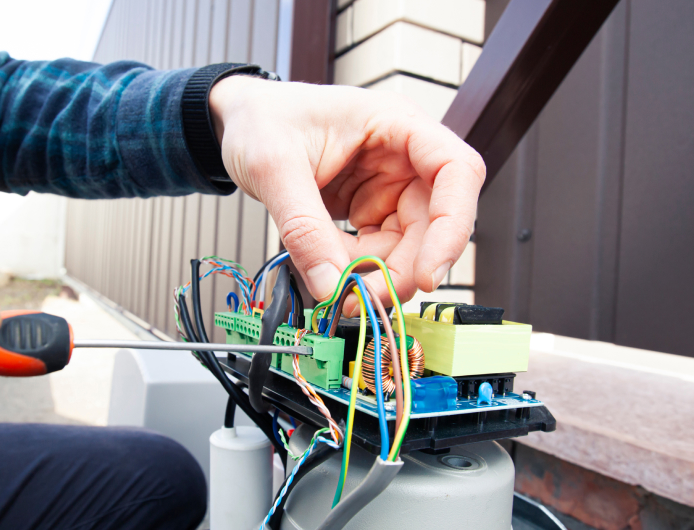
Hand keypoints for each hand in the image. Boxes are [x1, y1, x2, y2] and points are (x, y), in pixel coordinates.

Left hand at [209, 76, 484, 308]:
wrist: (237, 123)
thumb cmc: (261, 120)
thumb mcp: (274, 168)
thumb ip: (303, 228)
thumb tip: (330, 285)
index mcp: (396, 124)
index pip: (457, 171)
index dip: (453, 226)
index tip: (428, 274)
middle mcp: (404, 155)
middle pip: (436, 221)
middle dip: (405, 267)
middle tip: (366, 298)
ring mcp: (390, 184)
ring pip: (409, 244)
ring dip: (377, 272)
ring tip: (334, 281)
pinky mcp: (371, 208)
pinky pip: (379, 250)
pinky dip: (358, 268)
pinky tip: (328, 267)